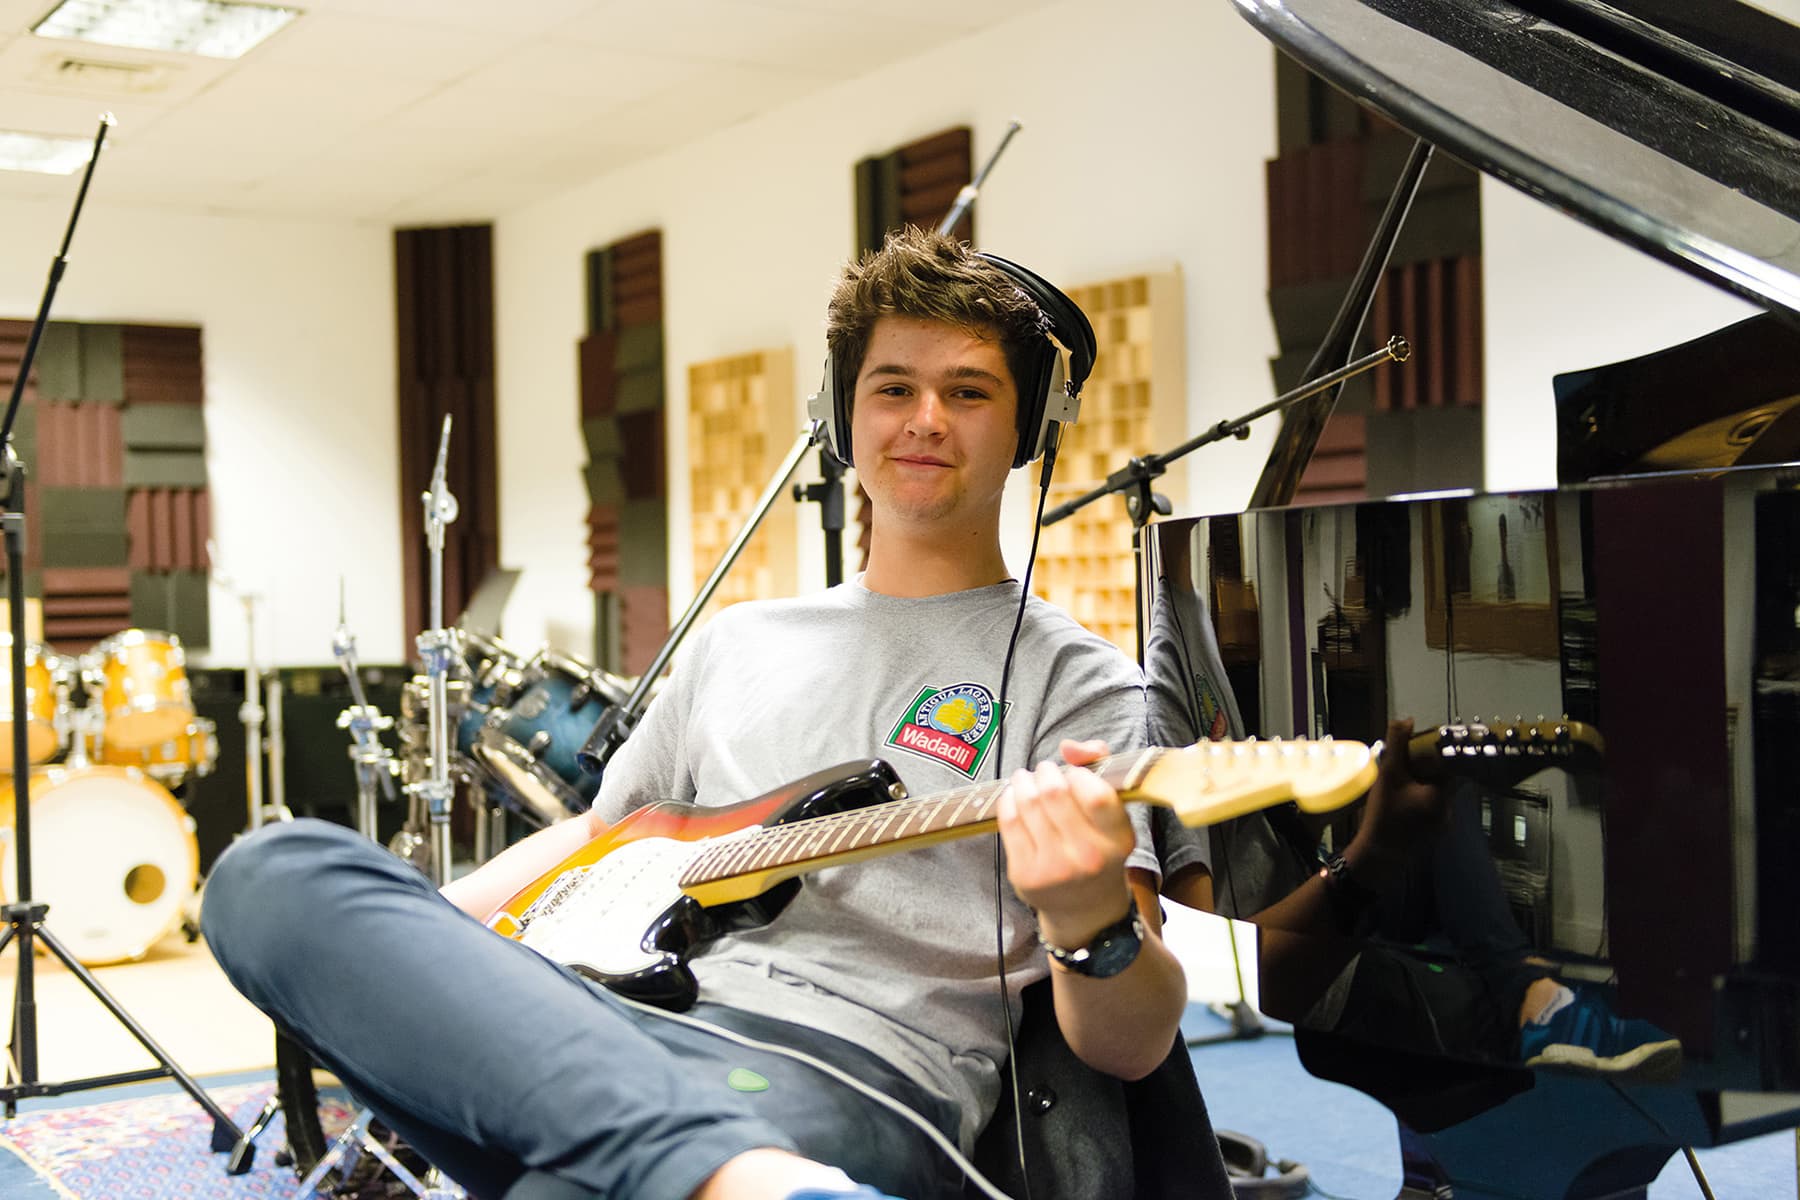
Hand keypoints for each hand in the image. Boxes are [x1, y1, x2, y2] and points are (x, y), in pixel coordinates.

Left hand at [997, 739, 1135, 947]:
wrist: (1084, 910)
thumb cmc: (1099, 848)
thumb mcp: (1114, 816)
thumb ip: (1100, 768)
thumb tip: (1068, 746)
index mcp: (1118, 841)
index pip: (1097, 794)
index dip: (1080, 774)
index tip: (1074, 773)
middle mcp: (1088, 858)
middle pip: (1054, 793)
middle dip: (1045, 771)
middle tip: (1045, 770)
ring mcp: (1054, 869)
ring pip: (1028, 802)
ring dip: (1023, 781)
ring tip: (1026, 778)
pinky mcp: (1025, 875)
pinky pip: (1008, 821)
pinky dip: (1008, 799)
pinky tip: (1014, 795)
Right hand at [1345, 717, 1445, 883]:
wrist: (1379, 856)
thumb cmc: (1384, 814)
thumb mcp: (1388, 775)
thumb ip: (1397, 745)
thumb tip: (1407, 720)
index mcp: (1443, 792)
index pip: (1453, 764)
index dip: (1441, 752)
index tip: (1429, 745)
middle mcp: (1450, 808)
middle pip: (1447, 779)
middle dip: (1430, 769)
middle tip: (1410, 764)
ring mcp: (1445, 823)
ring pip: (1440, 795)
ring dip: (1426, 786)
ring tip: (1404, 783)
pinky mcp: (1436, 834)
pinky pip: (1434, 810)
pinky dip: (1423, 802)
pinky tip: (1405, 804)